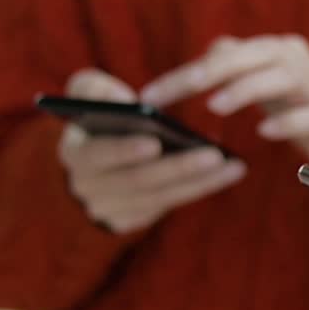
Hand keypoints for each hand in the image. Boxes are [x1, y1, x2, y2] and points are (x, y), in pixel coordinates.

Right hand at [58, 69, 246, 233]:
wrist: (94, 162)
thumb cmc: (99, 118)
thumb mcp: (87, 95)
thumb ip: (94, 89)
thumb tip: (124, 101)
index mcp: (74, 155)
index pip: (97, 155)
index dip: (124, 150)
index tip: (155, 142)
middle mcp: (88, 188)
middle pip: (137, 181)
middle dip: (177, 168)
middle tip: (213, 154)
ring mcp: (110, 209)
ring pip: (160, 197)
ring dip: (199, 181)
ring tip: (233, 164)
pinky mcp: (132, 220)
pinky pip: (170, 204)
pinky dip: (199, 188)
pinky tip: (227, 173)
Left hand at [140, 35, 308, 187]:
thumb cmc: (300, 111)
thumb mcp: (266, 85)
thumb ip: (237, 68)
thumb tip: (206, 54)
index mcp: (273, 50)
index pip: (222, 55)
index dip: (183, 75)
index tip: (147, 98)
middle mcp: (295, 58)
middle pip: (246, 58)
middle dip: (205, 74)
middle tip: (172, 94)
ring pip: (279, 78)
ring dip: (245, 91)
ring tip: (215, 107)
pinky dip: (287, 121)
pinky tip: (265, 132)